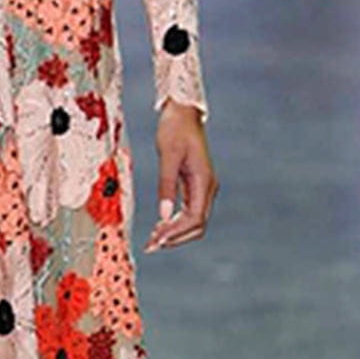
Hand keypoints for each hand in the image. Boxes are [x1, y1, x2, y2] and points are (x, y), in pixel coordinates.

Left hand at [145, 103, 217, 252]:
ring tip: (153, 239)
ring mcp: (203, 187)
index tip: (157, 240)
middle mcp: (207, 187)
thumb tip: (163, 215)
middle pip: (197, 225)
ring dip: (175, 232)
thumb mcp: (168, 155)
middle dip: (175, 238)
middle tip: (152, 245)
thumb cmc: (175, 129)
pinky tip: (160, 225)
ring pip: (193, 221)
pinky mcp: (195, 184)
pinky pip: (189, 211)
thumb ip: (166, 185)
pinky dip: (175, 221)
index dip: (176, 233)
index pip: (195, 219)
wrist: (183, 113)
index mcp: (204, 181)